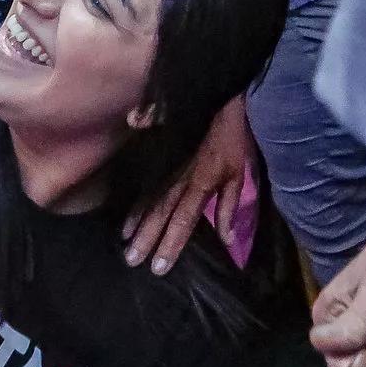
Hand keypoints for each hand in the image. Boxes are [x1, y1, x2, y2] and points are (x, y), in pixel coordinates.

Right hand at [124, 95, 255, 273]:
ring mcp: (168, 165)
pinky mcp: (160, 154)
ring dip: (137, 222)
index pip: (184, 220)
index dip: (171, 244)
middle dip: (147, 238)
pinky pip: (146, 181)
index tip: (159, 267)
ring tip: (125, 242)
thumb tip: (226, 239)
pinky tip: (126, 216)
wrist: (220, 99)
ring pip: (149, 199)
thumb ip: (230, 207)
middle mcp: (180, 178)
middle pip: (161, 213)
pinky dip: (136, 200)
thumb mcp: (240, 174)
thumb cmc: (233, 139)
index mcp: (201, 184)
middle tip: (132, 261)